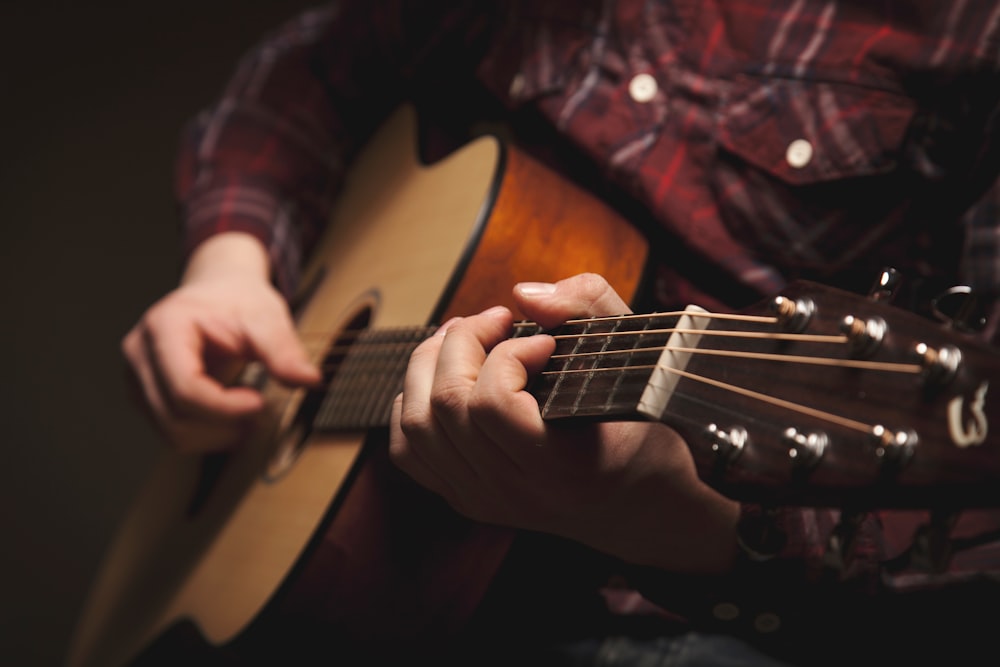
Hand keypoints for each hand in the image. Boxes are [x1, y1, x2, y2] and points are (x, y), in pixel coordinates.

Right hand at [121, 232, 320, 452]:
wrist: (218, 290)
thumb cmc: (238, 300)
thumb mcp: (266, 316)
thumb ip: (283, 350)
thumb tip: (309, 380)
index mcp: (163, 327)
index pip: (185, 387)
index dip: (224, 406)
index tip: (261, 403)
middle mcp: (139, 353)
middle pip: (174, 415)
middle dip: (223, 424)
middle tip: (262, 414)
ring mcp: (138, 377)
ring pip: (171, 431)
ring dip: (215, 435)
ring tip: (251, 417)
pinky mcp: (147, 395)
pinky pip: (172, 431)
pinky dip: (206, 435)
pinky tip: (233, 421)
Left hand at [390, 273, 738, 572]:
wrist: (634, 501)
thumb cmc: (639, 422)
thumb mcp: (639, 356)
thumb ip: (588, 307)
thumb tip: (522, 294)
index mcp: (563, 467)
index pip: (493, 405)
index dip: (510, 353)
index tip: (545, 341)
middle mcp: (514, 492)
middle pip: (447, 405)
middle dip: (464, 341)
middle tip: (497, 319)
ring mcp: (482, 500)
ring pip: (417, 423)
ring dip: (432, 362)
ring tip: (466, 336)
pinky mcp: (463, 498)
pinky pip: (407, 447)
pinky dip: (414, 401)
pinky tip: (446, 377)